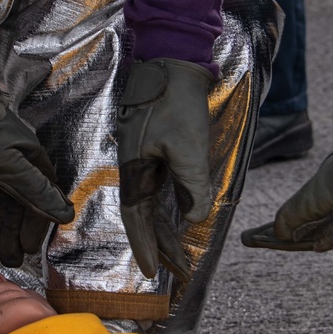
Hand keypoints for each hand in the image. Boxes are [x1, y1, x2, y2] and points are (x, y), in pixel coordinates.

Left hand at [0, 73, 73, 266]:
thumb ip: (34, 191)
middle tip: (19, 257)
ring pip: (9, 203)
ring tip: (8, 254)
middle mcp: (21, 163)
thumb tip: (65, 213)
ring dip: (9, 228)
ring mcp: (1, 166)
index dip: (41, 223)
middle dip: (23, 231)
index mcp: (33, 158)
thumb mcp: (7, 164)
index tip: (36, 246)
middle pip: (27, 204)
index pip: (45, 197)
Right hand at [117, 57, 212, 280]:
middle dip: (161, 245)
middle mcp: (136, 167)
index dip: (146, 246)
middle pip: (146, 216)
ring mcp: (146, 159)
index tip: (154, 272)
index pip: (137, 218)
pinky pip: (163, 188)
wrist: (174, 61)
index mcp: (134, 168)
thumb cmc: (177, 100)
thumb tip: (198, 217)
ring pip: (155, 204)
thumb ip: (193, 184)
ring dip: (168, 230)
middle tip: (178, 272)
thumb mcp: (189, 145)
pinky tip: (186, 218)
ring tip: (183, 254)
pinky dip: (173, 207)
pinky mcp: (158, 149)